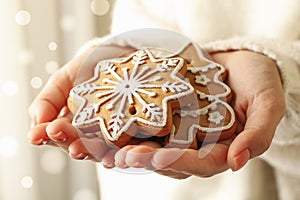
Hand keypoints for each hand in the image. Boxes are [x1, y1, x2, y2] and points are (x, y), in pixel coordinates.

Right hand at [27, 45, 132, 161]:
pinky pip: (127, 148)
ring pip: (100, 151)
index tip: (36, 133)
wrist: (121, 57)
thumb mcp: (63, 80)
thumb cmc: (89, 68)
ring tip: (78, 148)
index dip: (47, 135)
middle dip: (66, 140)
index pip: (58, 134)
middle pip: (78, 145)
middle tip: (57, 133)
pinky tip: (111, 156)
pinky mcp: (136, 135)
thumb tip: (36, 122)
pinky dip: (118, 154)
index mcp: (72, 126)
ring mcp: (113, 137)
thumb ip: (48, 100)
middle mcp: (92, 135)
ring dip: (88, 151)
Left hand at [111, 50, 285, 177]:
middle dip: (148, 160)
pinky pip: (151, 127)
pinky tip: (114, 132)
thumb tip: (237, 162)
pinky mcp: (170, 115)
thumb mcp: (267, 104)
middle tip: (126, 157)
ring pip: (157, 148)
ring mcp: (182, 131)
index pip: (201, 163)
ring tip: (114, 150)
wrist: (240, 59)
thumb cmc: (259, 81)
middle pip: (172, 160)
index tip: (158, 159)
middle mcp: (199, 145)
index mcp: (223, 149)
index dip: (179, 162)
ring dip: (136, 151)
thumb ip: (258, 134)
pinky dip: (133, 131)